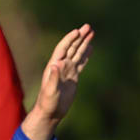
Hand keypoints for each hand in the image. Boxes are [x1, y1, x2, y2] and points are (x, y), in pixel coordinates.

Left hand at [19, 24, 95, 139]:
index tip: (77, 31)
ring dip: (84, 43)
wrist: (51, 112)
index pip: (63, 49)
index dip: (69, 39)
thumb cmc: (48, 102)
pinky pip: (81, 63)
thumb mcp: (50, 90)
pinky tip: (90, 48)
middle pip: (72, 48)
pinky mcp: (73, 77)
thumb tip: (57, 64)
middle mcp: (61, 66)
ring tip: (91, 32)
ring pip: (77, 53)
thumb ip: (53, 78)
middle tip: (88, 26)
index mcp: (54, 66)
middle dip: (79, 37)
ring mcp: (68, 70)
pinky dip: (86, 55)